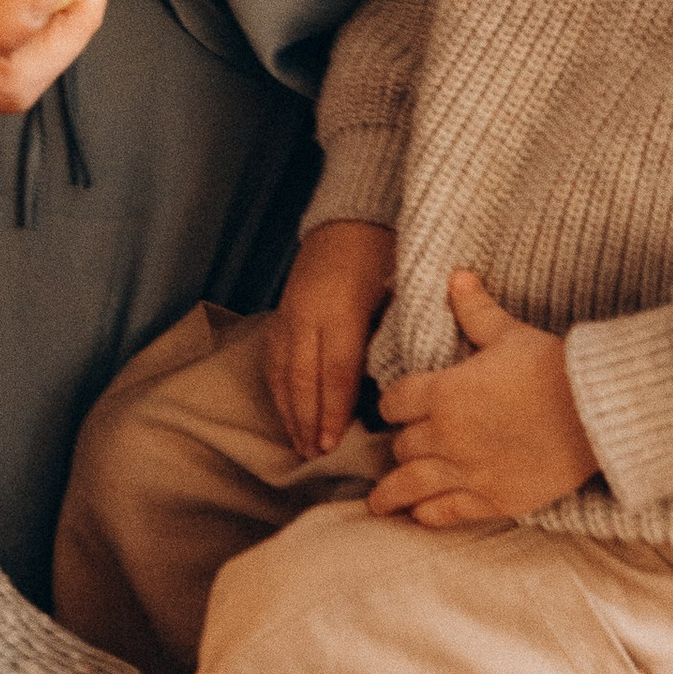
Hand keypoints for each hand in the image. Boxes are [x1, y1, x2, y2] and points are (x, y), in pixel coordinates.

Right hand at [264, 221, 396, 458]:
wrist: (351, 218)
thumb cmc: (385, 255)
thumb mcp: (400, 290)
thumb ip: (395, 335)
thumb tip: (395, 384)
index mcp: (342, 308)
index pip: (336, 370)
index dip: (334, 409)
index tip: (334, 442)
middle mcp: (308, 312)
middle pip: (303, 376)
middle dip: (308, 419)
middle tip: (314, 455)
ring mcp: (289, 311)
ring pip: (282, 370)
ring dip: (289, 410)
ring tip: (298, 444)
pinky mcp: (280, 311)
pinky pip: (273, 357)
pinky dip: (278, 388)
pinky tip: (286, 410)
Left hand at [368, 270, 598, 527]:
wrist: (595, 412)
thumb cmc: (551, 366)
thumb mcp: (508, 333)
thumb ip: (475, 310)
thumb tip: (456, 275)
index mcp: (443, 392)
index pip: (395, 402)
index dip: (391, 404)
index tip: (393, 408)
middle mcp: (447, 435)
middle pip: (403, 445)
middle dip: (401, 443)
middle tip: (400, 446)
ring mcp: (468, 471)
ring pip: (413, 484)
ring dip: (392, 493)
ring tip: (377, 503)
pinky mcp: (494, 500)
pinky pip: (448, 512)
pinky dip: (428, 515)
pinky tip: (418, 516)